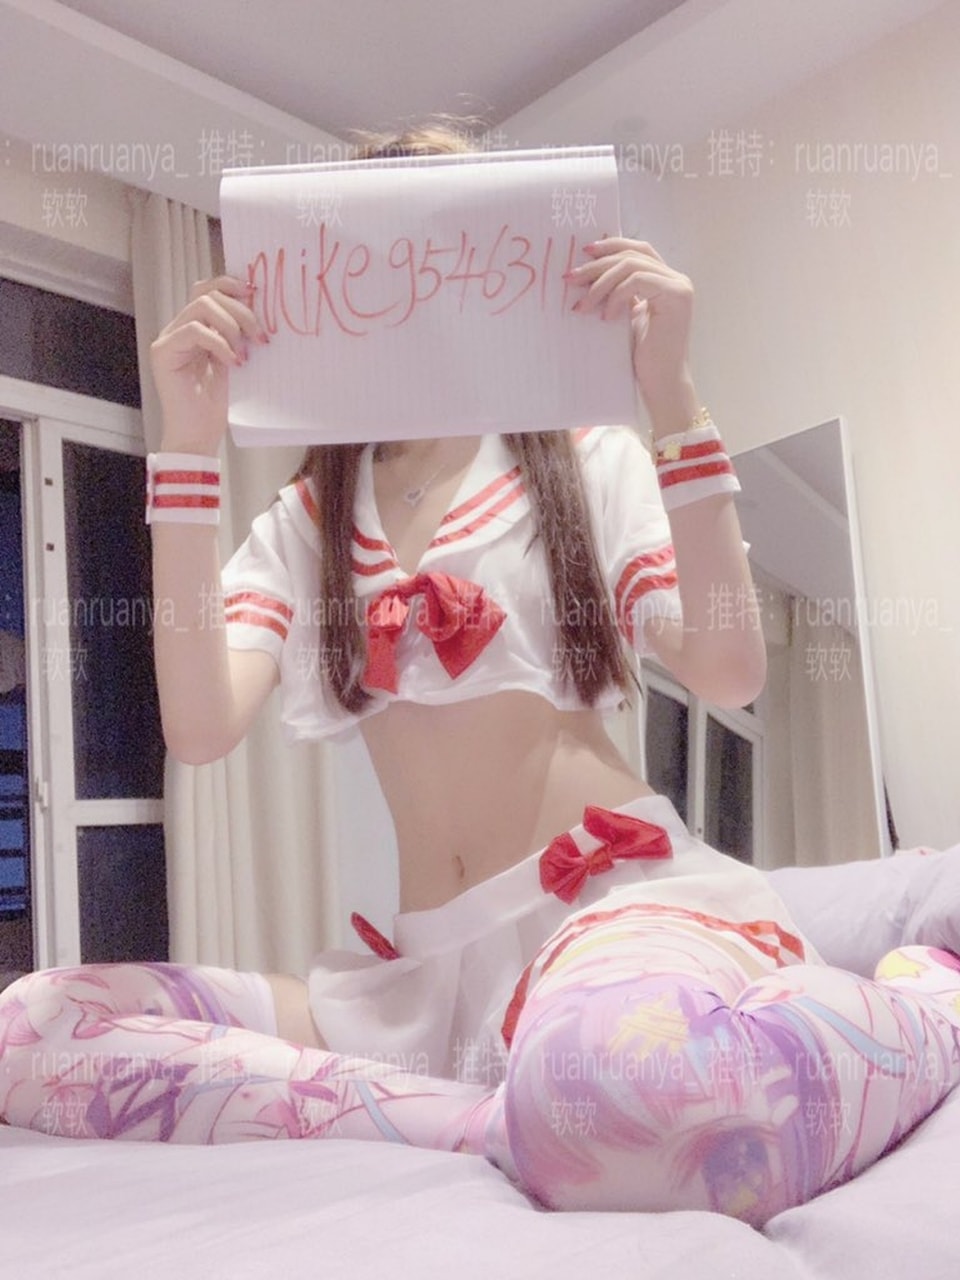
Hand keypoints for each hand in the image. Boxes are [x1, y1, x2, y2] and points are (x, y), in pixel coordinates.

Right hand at [149, 275, 266, 454]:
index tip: (256, 294)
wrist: (198, 436)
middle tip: (261, 337)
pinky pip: (194, 330)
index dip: (230, 285)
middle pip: (207, 295)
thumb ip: (237, 336)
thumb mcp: (234, 361)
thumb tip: (260, 310)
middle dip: (240, 311)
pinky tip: (233, 362)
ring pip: (201, 307)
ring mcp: (168, 339)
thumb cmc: (215, 406)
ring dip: (232, 326)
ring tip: (246, 353)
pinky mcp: (163, 353)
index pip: (208, 290)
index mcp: (195, 328)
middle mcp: (178, 329)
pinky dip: (219, 343)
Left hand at [566, 237, 693, 409]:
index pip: (637, 250)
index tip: (583, 252)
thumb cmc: (643, 358)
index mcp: (665, 280)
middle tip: (570, 278)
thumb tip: (587, 275)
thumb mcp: (627, 317)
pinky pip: (637, 281)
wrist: (662, 384)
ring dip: (600, 283)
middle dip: (597, 265)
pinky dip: (616, 296)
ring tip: (582, 304)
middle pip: (631, 254)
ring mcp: (678, 287)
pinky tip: (606, 317)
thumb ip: (619, 293)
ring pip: (631, 266)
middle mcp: (676, 279)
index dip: (610, 246)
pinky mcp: (676, 297)